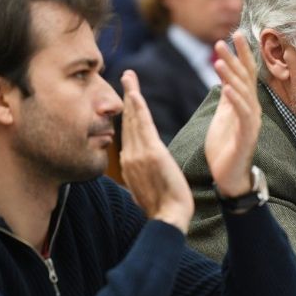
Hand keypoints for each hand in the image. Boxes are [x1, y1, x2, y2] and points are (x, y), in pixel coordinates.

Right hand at [120, 70, 192, 232]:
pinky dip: (138, 109)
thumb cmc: (163, 209)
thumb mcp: (148, 190)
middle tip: (126, 77)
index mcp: (130, 165)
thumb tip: (143, 173)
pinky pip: (143, 127)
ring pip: (133, 120)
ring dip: (131, 96)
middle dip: (126, 98)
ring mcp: (138, 155)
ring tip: (129, 77)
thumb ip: (144, 176)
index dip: (127, 114)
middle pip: (127, 122)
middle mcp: (130, 157)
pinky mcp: (151, 154)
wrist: (168, 219)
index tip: (129, 98)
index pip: (128, 134)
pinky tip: (134, 94)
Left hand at [205, 31, 261, 196]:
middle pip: (245, 79)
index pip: (245, 74)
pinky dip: (235, 100)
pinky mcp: (247, 136)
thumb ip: (227, 98)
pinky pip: (242, 115)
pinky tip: (226, 89)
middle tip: (223, 40)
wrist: (229, 177)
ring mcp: (251, 122)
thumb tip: (226, 78)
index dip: (241, 54)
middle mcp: (252, 110)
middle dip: (235, 58)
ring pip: (243, 94)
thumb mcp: (223, 117)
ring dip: (231, 76)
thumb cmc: (226, 148)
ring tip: (219, 60)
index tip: (235, 34)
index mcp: (245, 104)